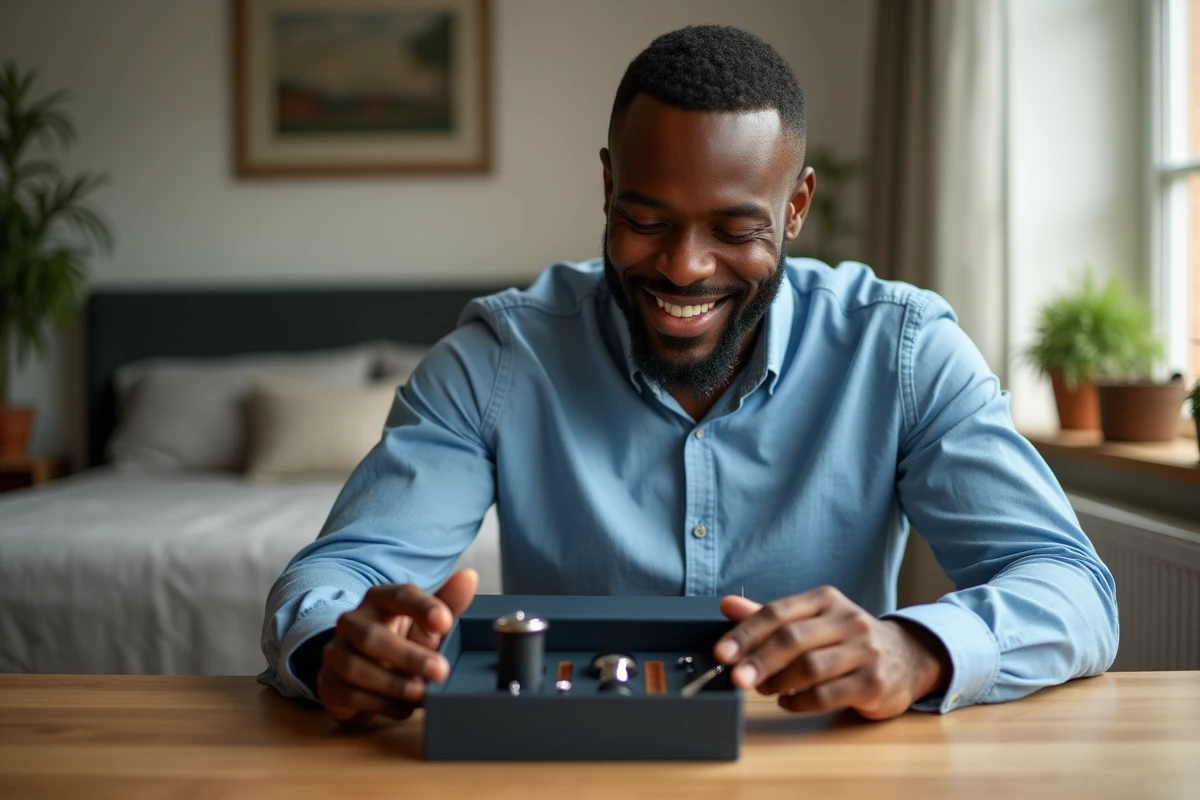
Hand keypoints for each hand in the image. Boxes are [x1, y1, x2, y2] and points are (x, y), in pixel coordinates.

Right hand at [316, 568, 477, 726]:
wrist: (364, 672)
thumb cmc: (403, 640)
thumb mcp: (428, 623)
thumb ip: (449, 603)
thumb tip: (469, 577)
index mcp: (380, 599)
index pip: (400, 595)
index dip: (423, 607)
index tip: (446, 622)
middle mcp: (353, 622)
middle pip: (372, 636)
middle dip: (408, 656)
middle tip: (440, 671)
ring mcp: (336, 653)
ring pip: (357, 668)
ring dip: (392, 683)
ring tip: (421, 692)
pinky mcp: (329, 684)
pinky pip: (351, 695)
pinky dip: (380, 704)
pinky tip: (403, 707)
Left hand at [714, 585, 949, 719]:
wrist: (907, 657)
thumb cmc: (846, 639)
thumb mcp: (811, 619)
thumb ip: (768, 616)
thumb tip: (726, 606)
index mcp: (826, 600)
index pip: (778, 612)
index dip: (746, 633)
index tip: (722, 653)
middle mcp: (848, 620)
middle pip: (793, 639)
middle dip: (758, 660)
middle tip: (735, 678)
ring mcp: (865, 652)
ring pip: (810, 668)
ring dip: (778, 682)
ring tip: (762, 689)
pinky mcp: (875, 683)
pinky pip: (827, 695)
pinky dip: (799, 701)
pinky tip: (787, 702)